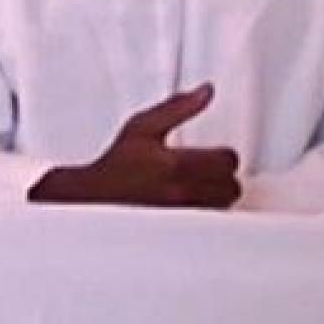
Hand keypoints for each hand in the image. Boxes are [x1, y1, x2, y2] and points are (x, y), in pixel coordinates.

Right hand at [27, 83, 240, 208]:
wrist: (93, 197)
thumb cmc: (115, 165)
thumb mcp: (143, 126)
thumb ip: (178, 107)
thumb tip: (205, 92)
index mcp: (176, 164)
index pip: (226, 160)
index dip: (223, 154)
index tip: (214, 153)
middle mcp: (182, 192)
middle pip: (231, 185)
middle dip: (224, 175)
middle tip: (210, 169)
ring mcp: (182, 215)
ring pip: (224, 205)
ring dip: (219, 194)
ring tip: (202, 186)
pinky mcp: (179, 231)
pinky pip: (210, 222)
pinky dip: (208, 211)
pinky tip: (194, 203)